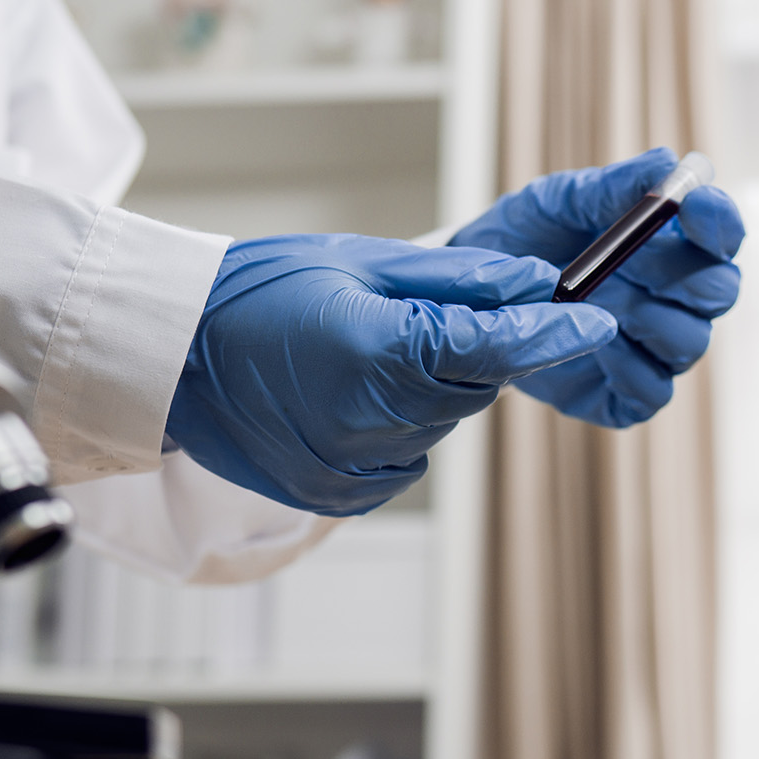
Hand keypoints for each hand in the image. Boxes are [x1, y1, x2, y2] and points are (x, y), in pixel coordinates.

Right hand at [166, 233, 615, 514]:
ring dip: (429, 387)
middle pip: (473, 388)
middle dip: (471, 350)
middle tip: (426, 314)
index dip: (550, 333)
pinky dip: (396, 424)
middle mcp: (373, 425)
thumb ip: (455, 280)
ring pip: (440, 423)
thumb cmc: (254, 292)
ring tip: (366, 350)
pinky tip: (348, 393)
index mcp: (380, 356)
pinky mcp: (339, 496)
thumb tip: (533, 284)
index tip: (594, 321)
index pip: (496, 348)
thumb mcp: (359, 262)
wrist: (165, 358)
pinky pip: (403, 457)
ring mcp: (355, 469)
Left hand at [450, 147, 743, 426]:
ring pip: (690, 343)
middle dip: (681, 274)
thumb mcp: (560, 200)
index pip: (723, 234)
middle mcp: (675, 299)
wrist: (472, 295)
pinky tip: (587, 341)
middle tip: (630, 261)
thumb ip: (614, 186)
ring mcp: (654, 350)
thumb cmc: (527, 241)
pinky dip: (625, 368)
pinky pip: (654, 392)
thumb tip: (667, 165)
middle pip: (719, 292)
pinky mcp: (625, 396)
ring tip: (590, 300)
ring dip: (643, 318)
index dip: (719, 221)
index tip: (694, 205)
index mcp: (672, 244)